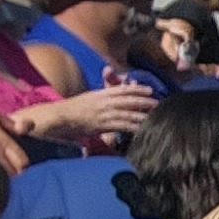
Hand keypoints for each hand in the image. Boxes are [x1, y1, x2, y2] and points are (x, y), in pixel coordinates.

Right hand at [35, 81, 158, 141]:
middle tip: (158, 102)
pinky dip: (132, 127)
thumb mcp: (90, 97)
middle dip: (144, 101)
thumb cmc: (74, 108)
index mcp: (100, 93)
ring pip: (126, 113)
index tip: (149, 89)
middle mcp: (103, 102)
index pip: (122, 89)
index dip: (137, 89)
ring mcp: (103, 114)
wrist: (60, 117)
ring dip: (141, 115)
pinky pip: (120, 126)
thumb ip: (104, 93)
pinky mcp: (101, 125)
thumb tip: (114, 90)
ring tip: (154, 116)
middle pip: (128, 100)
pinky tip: (141, 129)